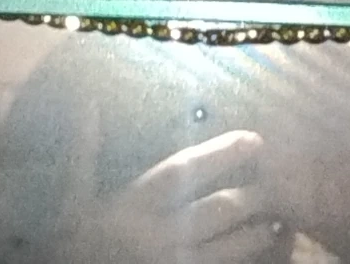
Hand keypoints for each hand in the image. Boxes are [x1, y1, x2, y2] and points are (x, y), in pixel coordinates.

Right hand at [68, 129, 286, 263]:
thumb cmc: (70, 245)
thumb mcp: (70, 200)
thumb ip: (83, 152)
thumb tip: (87, 103)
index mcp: (136, 205)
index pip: (186, 171)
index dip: (223, 152)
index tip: (254, 139)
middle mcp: (160, 236)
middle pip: (219, 210)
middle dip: (252, 193)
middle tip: (278, 178)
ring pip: (229, 249)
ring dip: (258, 232)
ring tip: (279, 217)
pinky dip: (244, 263)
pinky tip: (263, 252)